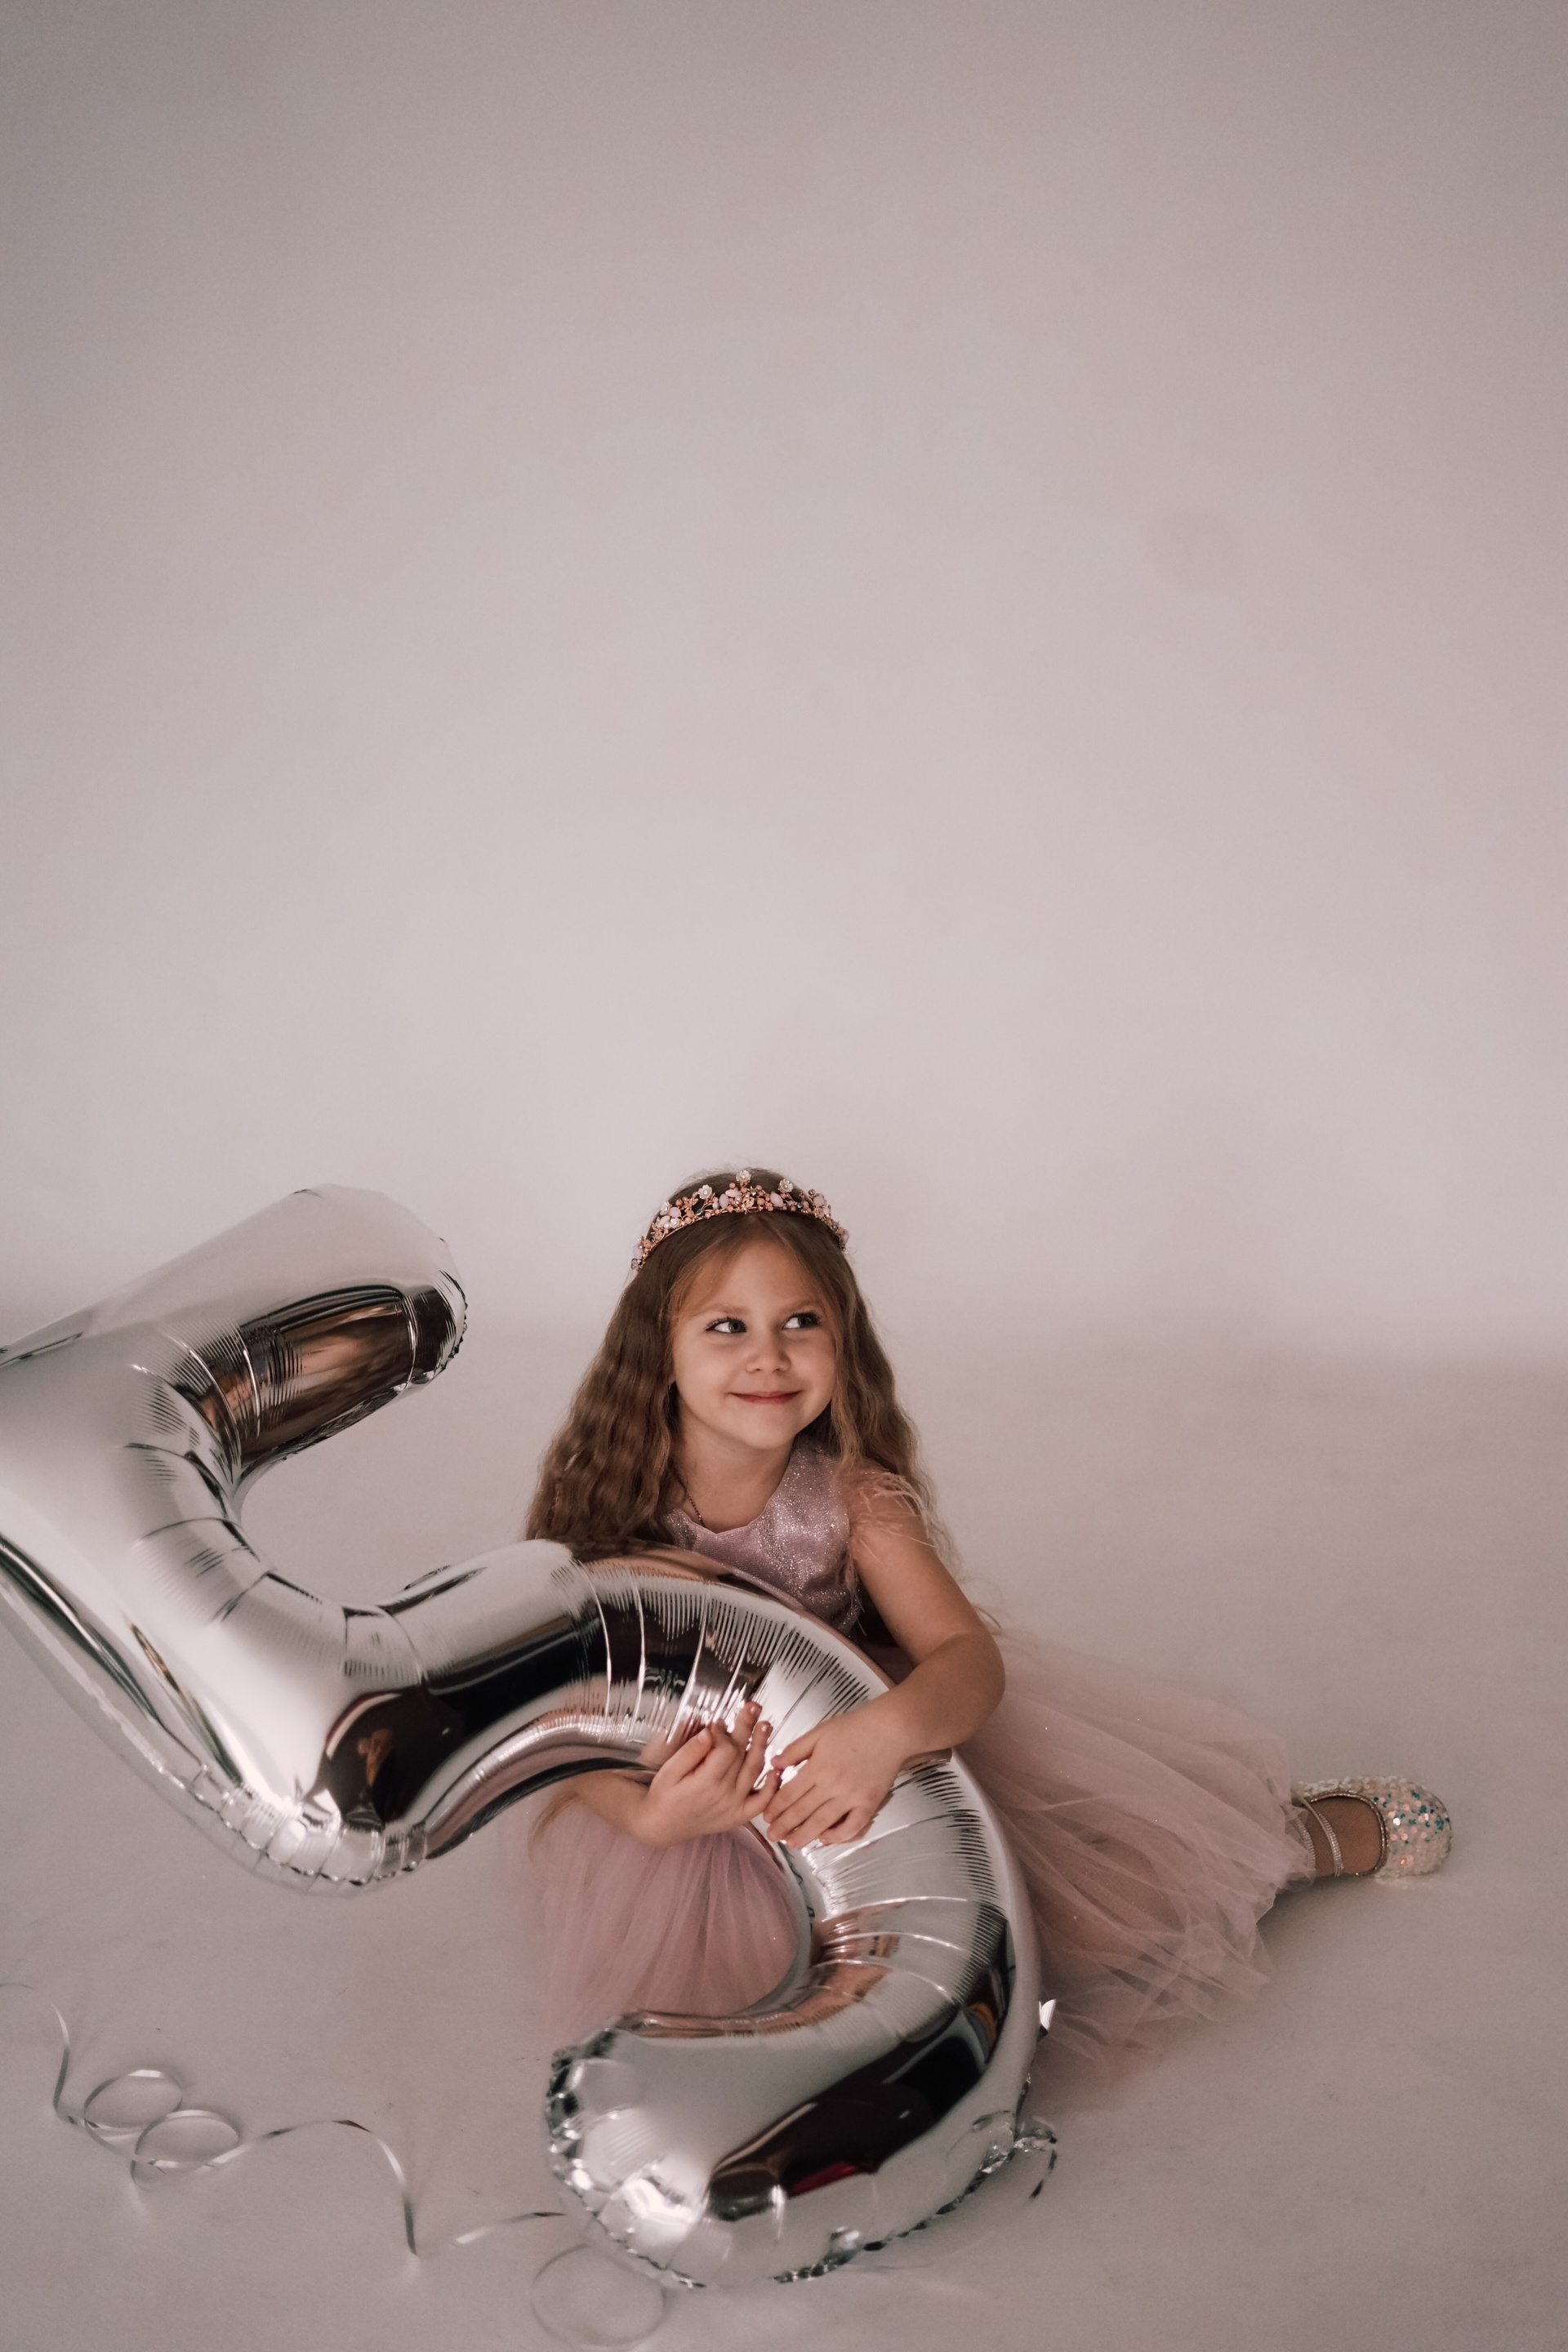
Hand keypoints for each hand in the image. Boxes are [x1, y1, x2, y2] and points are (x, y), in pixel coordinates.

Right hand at [635, 1701, 778, 1847]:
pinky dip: (772, 1785)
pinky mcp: (740, 1815)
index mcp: (705, 1784)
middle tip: (752, 1707)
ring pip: (754, 1771)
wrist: (664, 1826)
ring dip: (762, 1746)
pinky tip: (777, 1768)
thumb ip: (691, 1752)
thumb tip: (710, 1732)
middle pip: (742, 1756)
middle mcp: (724, 1796)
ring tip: (765, 1725)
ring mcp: (735, 1807)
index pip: (726, 1750)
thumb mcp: (669, 1771)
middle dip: (747, 1728)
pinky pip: (762, 1801)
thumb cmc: (664, 1796)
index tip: (720, 1720)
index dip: (724, 1732)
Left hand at [761, 1702, 907, 1847]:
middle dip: (784, 1826)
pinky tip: (825, 1839)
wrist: (890, 1729)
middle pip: (803, 1811)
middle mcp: (833, 1785)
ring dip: (804, 1835)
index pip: (790, 1793)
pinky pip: (852, 1827)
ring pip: (823, 1823)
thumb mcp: (819, 1732)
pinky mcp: (869, 1804)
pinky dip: (837, 1836)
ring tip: (791, 1844)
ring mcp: (852, 1797)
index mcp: (818, 1767)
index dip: (776, 1807)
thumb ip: (795, 1750)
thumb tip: (774, 1765)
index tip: (766, 1816)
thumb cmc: (854, 1727)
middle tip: (772, 1836)